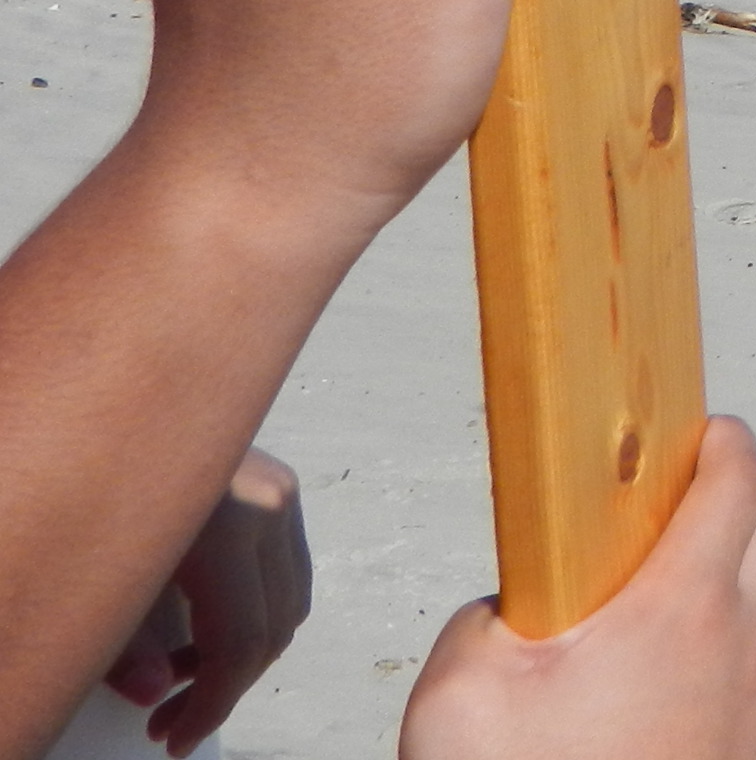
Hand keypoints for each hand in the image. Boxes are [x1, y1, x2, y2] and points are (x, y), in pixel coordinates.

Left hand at [102, 448, 311, 754]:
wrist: (109, 400)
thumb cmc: (95, 480)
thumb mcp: (98, 572)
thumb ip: (125, 643)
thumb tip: (151, 691)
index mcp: (231, 524)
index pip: (243, 641)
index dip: (211, 703)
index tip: (175, 737)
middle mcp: (271, 503)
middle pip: (275, 626)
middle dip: (225, 685)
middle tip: (171, 719)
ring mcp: (280, 488)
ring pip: (288, 600)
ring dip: (242, 649)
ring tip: (179, 673)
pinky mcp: (275, 483)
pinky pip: (284, 568)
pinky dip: (254, 609)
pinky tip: (202, 626)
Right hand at [398, 418, 755, 759]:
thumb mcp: (462, 693)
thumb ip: (486, 620)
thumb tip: (516, 606)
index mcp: (682, 609)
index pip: (737, 479)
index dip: (720, 442)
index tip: (695, 434)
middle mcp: (743, 647)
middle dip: (734, 497)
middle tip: (674, 507)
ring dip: (748, 573)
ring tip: (677, 589)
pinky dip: (751, 647)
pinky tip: (691, 669)